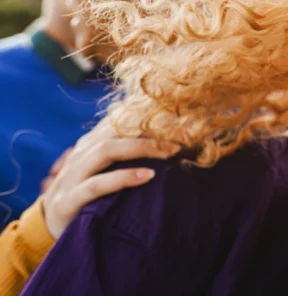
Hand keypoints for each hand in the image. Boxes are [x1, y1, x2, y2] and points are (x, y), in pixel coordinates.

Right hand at [40, 119, 179, 237]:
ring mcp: (71, 178)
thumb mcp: (103, 174)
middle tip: (179, 141)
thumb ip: (124, 159)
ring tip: (169, 153)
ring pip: (106, 151)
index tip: (176, 119)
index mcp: (88, 147)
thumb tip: (166, 145)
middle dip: (150, 133)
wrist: (47, 230)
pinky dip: (124, 178)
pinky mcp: (68, 201)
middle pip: (115, 133)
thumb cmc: (88, 199)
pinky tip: (148, 176)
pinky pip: (97, 185)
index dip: (145, 118)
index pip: (116, 123)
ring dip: (142, 148)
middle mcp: (79, 157)